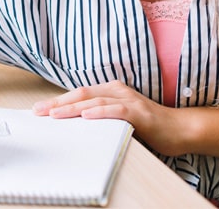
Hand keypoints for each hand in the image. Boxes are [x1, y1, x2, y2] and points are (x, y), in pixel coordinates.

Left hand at [33, 80, 185, 156]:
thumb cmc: (148, 126)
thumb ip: (101, 116)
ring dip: (72, 108)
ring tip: (54, 114)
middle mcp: (117, 91)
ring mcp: (128, 100)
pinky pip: (116, 111)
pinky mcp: (139, 112)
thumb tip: (75, 123)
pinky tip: (86, 115)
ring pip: (94, 101)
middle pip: (81, 94)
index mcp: (111, 90)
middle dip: (58, 103)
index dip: (58, 100)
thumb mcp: (119, 118)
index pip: (79, 94)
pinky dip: (100, 112)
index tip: (39, 109)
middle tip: (38, 111)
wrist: (179, 129)